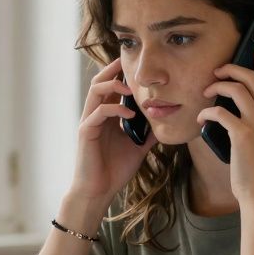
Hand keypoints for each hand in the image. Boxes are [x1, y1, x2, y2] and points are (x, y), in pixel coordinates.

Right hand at [68, 59, 156, 212]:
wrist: (99, 191)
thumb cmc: (114, 170)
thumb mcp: (138, 147)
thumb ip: (148, 133)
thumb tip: (167, 123)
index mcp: (105, 116)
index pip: (110, 87)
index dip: (120, 73)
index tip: (136, 65)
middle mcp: (95, 115)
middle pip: (99, 81)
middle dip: (114, 69)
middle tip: (130, 63)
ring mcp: (89, 122)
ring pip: (95, 91)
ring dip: (113, 84)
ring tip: (131, 88)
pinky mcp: (86, 132)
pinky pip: (99, 112)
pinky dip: (115, 109)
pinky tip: (130, 114)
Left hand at [197, 47, 253, 207]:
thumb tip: (245, 106)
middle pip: (252, 78)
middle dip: (232, 70)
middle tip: (217, 73)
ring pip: (236, 89)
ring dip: (216, 87)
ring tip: (206, 94)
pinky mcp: (243, 134)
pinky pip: (220, 111)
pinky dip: (206, 112)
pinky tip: (201, 118)